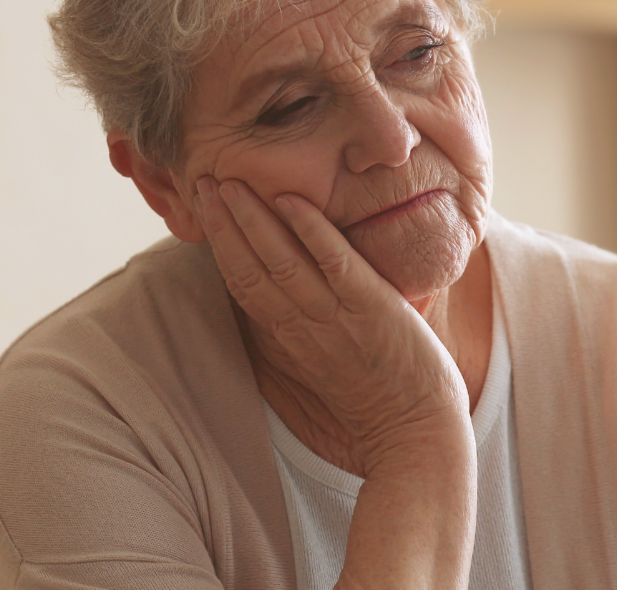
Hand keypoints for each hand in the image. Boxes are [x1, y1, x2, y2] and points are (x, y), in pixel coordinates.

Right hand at [193, 176, 470, 468]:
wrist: (415, 434)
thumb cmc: (378, 398)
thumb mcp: (326, 361)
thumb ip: (305, 327)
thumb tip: (290, 293)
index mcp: (290, 339)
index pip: (242, 284)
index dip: (219, 244)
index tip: (205, 208)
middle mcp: (303, 327)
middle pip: (250, 268)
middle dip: (223, 224)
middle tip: (201, 182)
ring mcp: (335, 316)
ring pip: (282, 261)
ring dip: (253, 219)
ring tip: (230, 183)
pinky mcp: (371, 308)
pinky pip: (334, 263)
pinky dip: (311, 230)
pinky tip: (291, 200)